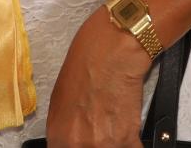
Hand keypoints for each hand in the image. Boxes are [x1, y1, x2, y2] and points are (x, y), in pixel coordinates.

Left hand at [43, 11, 150, 147]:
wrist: (111, 51)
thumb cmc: (85, 65)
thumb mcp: (59, 99)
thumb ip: (65, 128)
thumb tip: (71, 139)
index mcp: (58, 135)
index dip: (74, 146)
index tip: (84, 141)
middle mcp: (78, 144)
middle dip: (96, 143)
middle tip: (100, 130)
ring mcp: (104, 144)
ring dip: (114, 141)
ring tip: (114, 125)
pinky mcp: (127, 138)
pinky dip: (132, 141)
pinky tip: (128, 128)